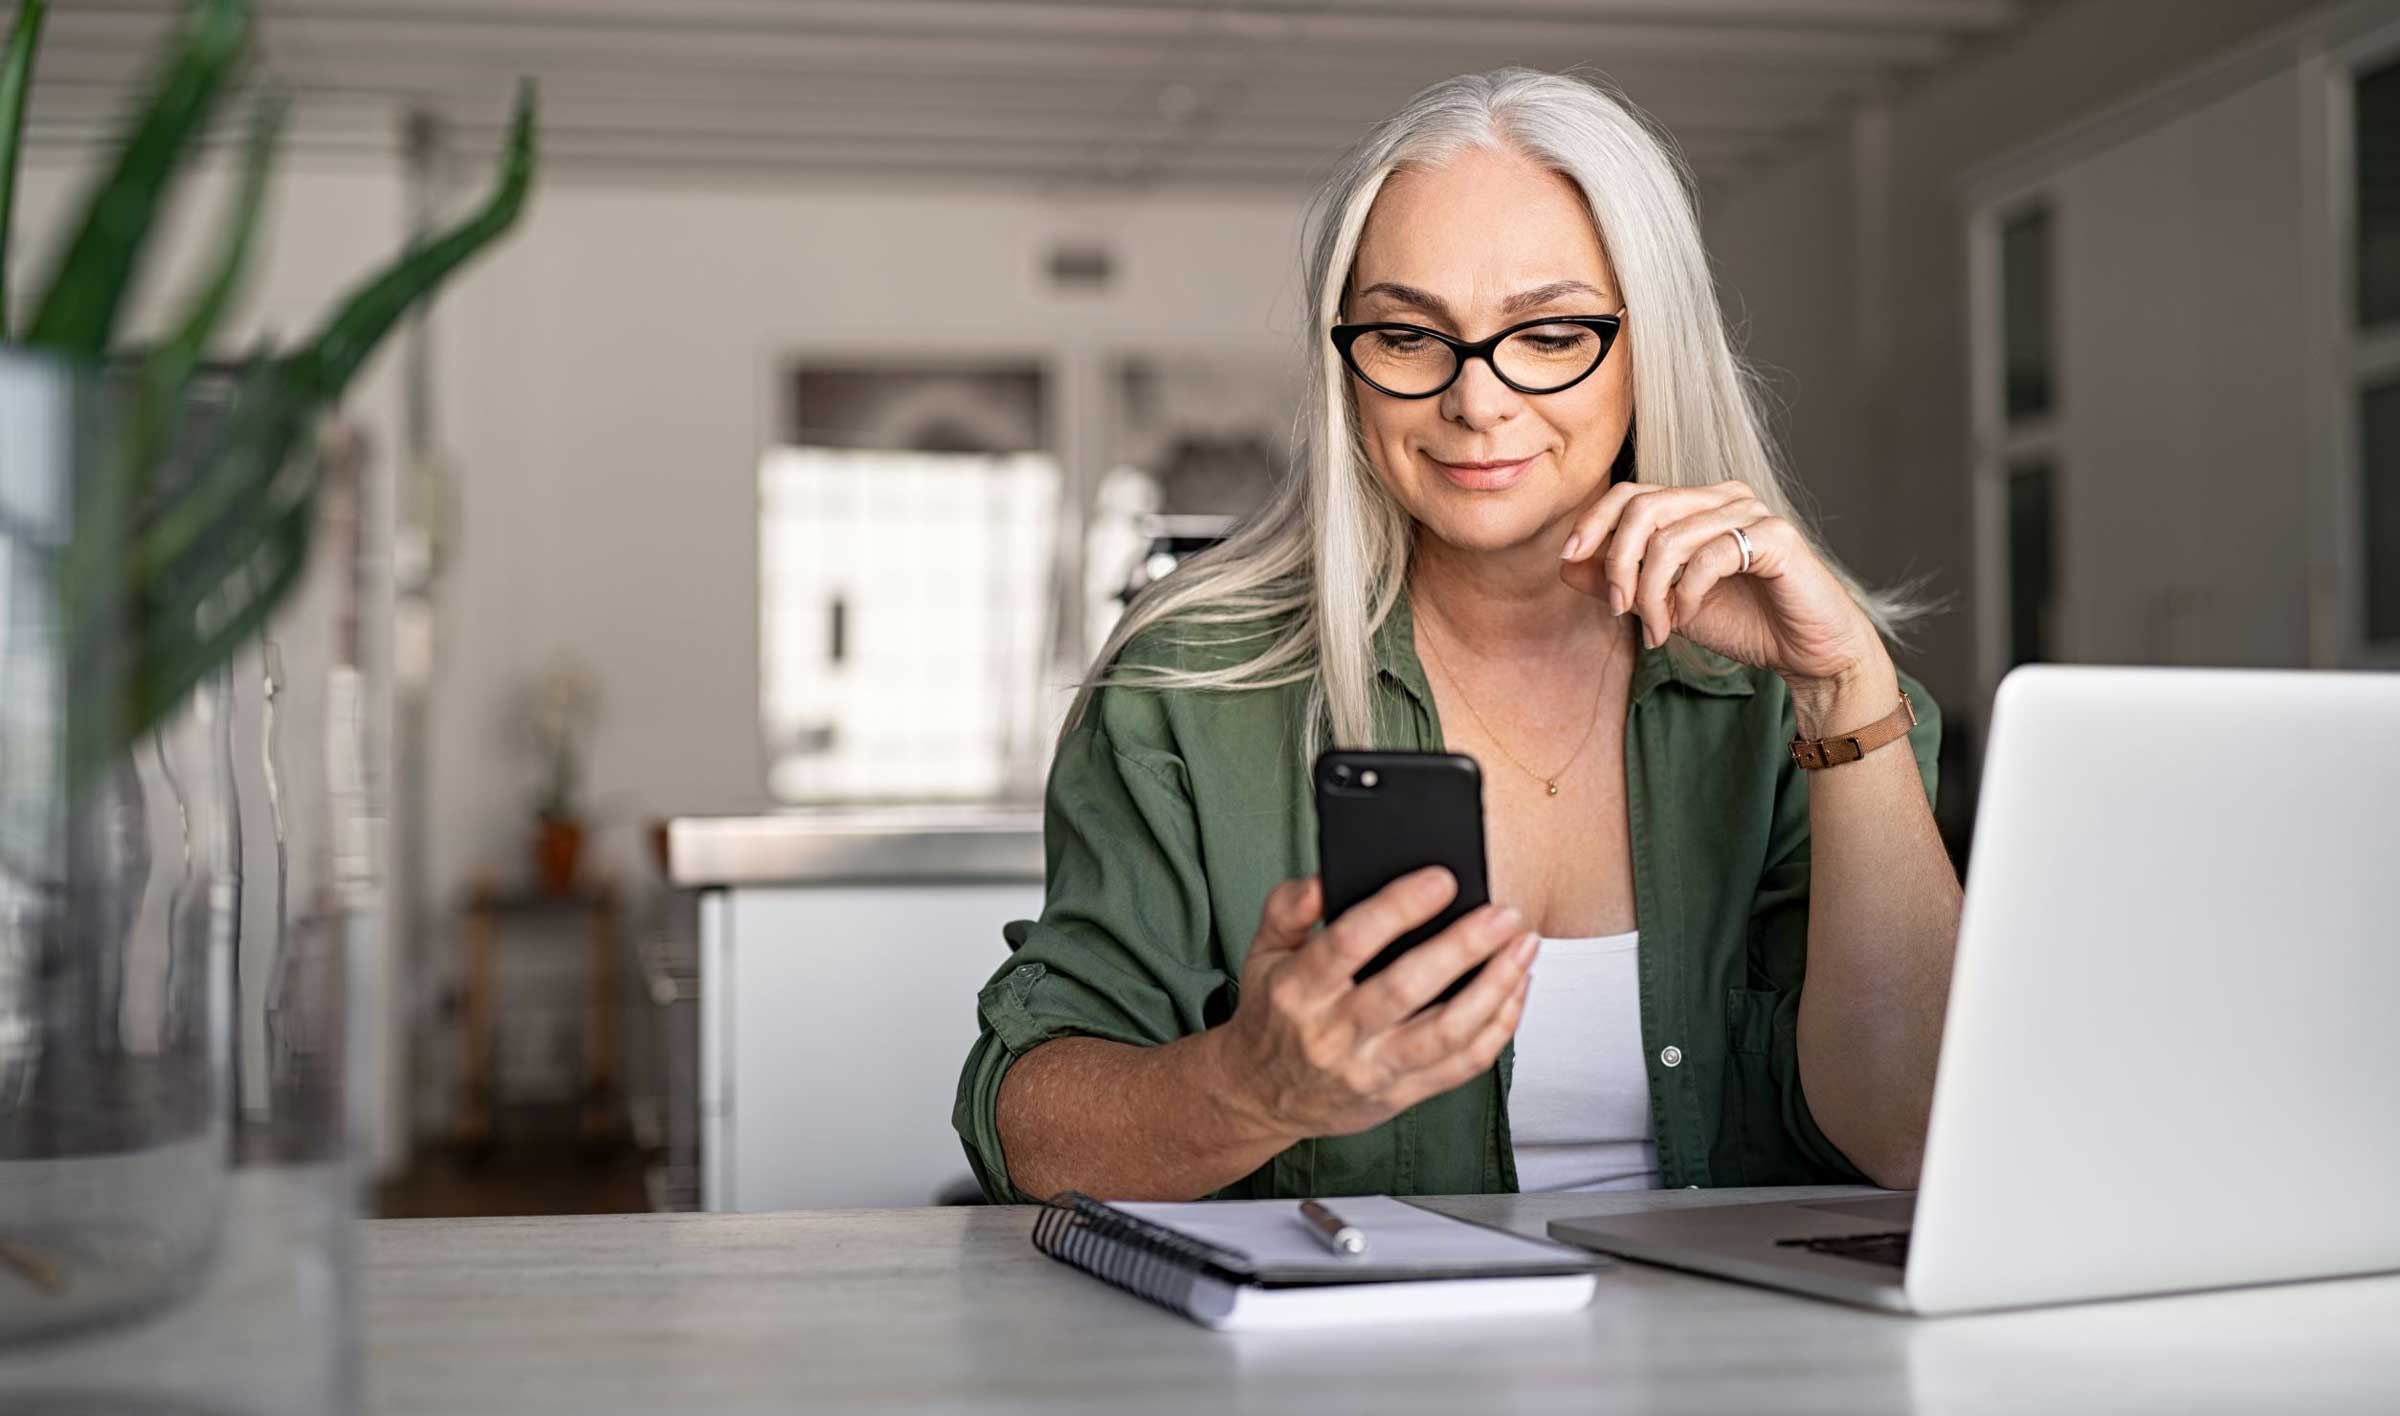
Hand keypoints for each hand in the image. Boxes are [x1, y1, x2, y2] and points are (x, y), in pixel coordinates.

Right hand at [1213, 870, 1536, 1142]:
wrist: (1262, 1096)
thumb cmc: (1273, 1014)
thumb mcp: (1261, 952)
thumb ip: (1288, 908)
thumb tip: (1325, 877)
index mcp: (1298, 990)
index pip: (1349, 943)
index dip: (1398, 909)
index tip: (1442, 879)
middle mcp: (1334, 1034)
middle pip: (1407, 988)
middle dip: (1464, 947)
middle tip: (1504, 913)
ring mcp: (1370, 1069)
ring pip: (1446, 1032)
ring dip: (1494, 987)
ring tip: (1524, 946)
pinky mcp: (1400, 1095)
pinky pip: (1462, 1065)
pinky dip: (1498, 1026)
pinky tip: (1516, 988)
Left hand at [1556, 479, 1889, 713]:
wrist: (1807, 653)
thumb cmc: (1743, 623)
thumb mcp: (1666, 604)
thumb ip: (1620, 582)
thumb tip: (1567, 564)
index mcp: (1698, 504)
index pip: (1631, 492)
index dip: (1594, 522)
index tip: (1569, 559)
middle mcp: (1724, 497)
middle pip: (1643, 507)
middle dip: (1619, 562)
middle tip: (1619, 609)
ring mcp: (1753, 513)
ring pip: (1671, 537)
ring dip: (1653, 593)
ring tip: (1659, 629)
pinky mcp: (1777, 538)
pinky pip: (1709, 556)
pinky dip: (1687, 594)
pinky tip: (1686, 619)